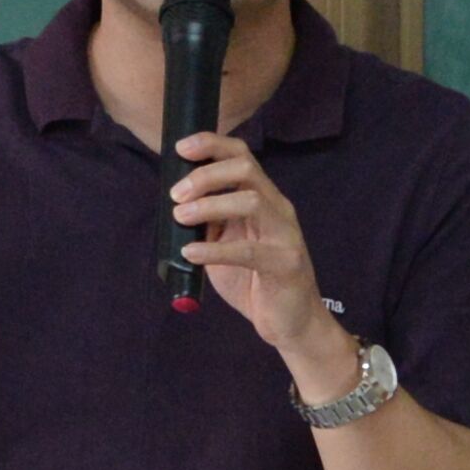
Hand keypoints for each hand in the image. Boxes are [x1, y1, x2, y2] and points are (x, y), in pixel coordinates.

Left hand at [166, 137, 355, 389]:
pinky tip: (191, 254)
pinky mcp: (285, 265)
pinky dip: (214, 250)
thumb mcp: (228, 244)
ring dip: (209, 205)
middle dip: (206, 175)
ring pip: (250, 201)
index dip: (212, 145)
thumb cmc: (256, 282)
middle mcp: (278, 210)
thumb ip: (211, 223)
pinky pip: (249, 251)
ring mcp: (285, 236)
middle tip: (176, 194)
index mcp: (265, 200)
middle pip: (246, 170)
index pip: (242, 157)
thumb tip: (177, 204)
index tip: (182, 148)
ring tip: (181, 217)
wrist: (293, 324)